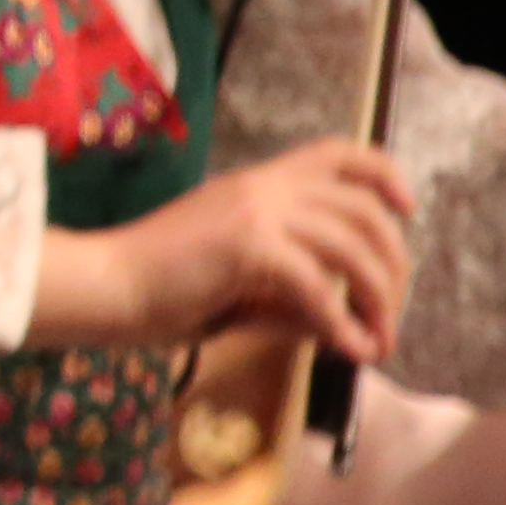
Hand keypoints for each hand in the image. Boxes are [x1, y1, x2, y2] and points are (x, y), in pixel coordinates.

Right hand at [43, 138, 415, 362]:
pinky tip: (346, 351)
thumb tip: (341, 326)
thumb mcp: (236, 287)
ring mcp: (256, 212)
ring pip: (353, 248)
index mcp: (255, 184)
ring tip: (378, 341)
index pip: (337, 153)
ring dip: (380, 299)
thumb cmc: (152, 289)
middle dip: (395, 267)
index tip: (406, 211)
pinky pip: (320, 288)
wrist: (99, 286)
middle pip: (364, 210)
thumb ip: (289, 297)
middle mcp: (262, 187)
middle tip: (391, 315)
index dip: (385, 176)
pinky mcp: (249, 247)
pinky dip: (342, 324)